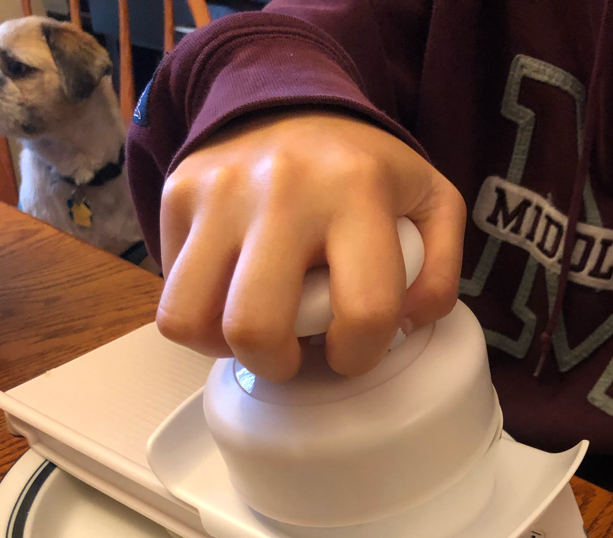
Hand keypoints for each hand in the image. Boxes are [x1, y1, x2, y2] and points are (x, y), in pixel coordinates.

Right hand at [157, 110, 465, 380]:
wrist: (287, 98)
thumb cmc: (363, 170)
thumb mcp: (429, 201)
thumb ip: (441, 269)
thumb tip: (405, 327)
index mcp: (358, 190)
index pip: (364, 311)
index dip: (359, 355)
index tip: (351, 352)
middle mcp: (283, 189)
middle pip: (256, 327)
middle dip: (278, 364)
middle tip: (293, 354)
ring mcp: (221, 190)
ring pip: (190, 318)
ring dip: (224, 347)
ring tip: (254, 331)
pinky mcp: (179, 194)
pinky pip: (171, 295)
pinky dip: (197, 317)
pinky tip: (229, 300)